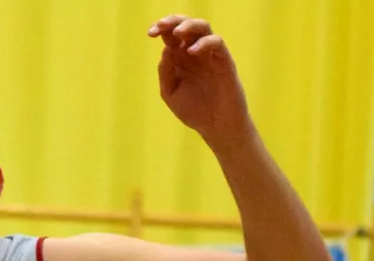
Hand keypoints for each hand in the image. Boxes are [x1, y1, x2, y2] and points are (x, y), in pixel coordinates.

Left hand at [148, 15, 251, 144]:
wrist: (215, 126)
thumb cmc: (193, 110)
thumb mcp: (170, 92)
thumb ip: (165, 72)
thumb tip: (166, 49)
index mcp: (180, 58)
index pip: (170, 34)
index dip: (160, 28)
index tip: (150, 33)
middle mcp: (195, 52)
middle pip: (185, 25)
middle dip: (172, 21)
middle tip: (161, 25)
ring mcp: (210, 55)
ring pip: (203, 27)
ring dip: (189, 25)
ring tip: (177, 32)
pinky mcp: (224, 61)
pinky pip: (216, 42)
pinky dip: (204, 43)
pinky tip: (192, 52)